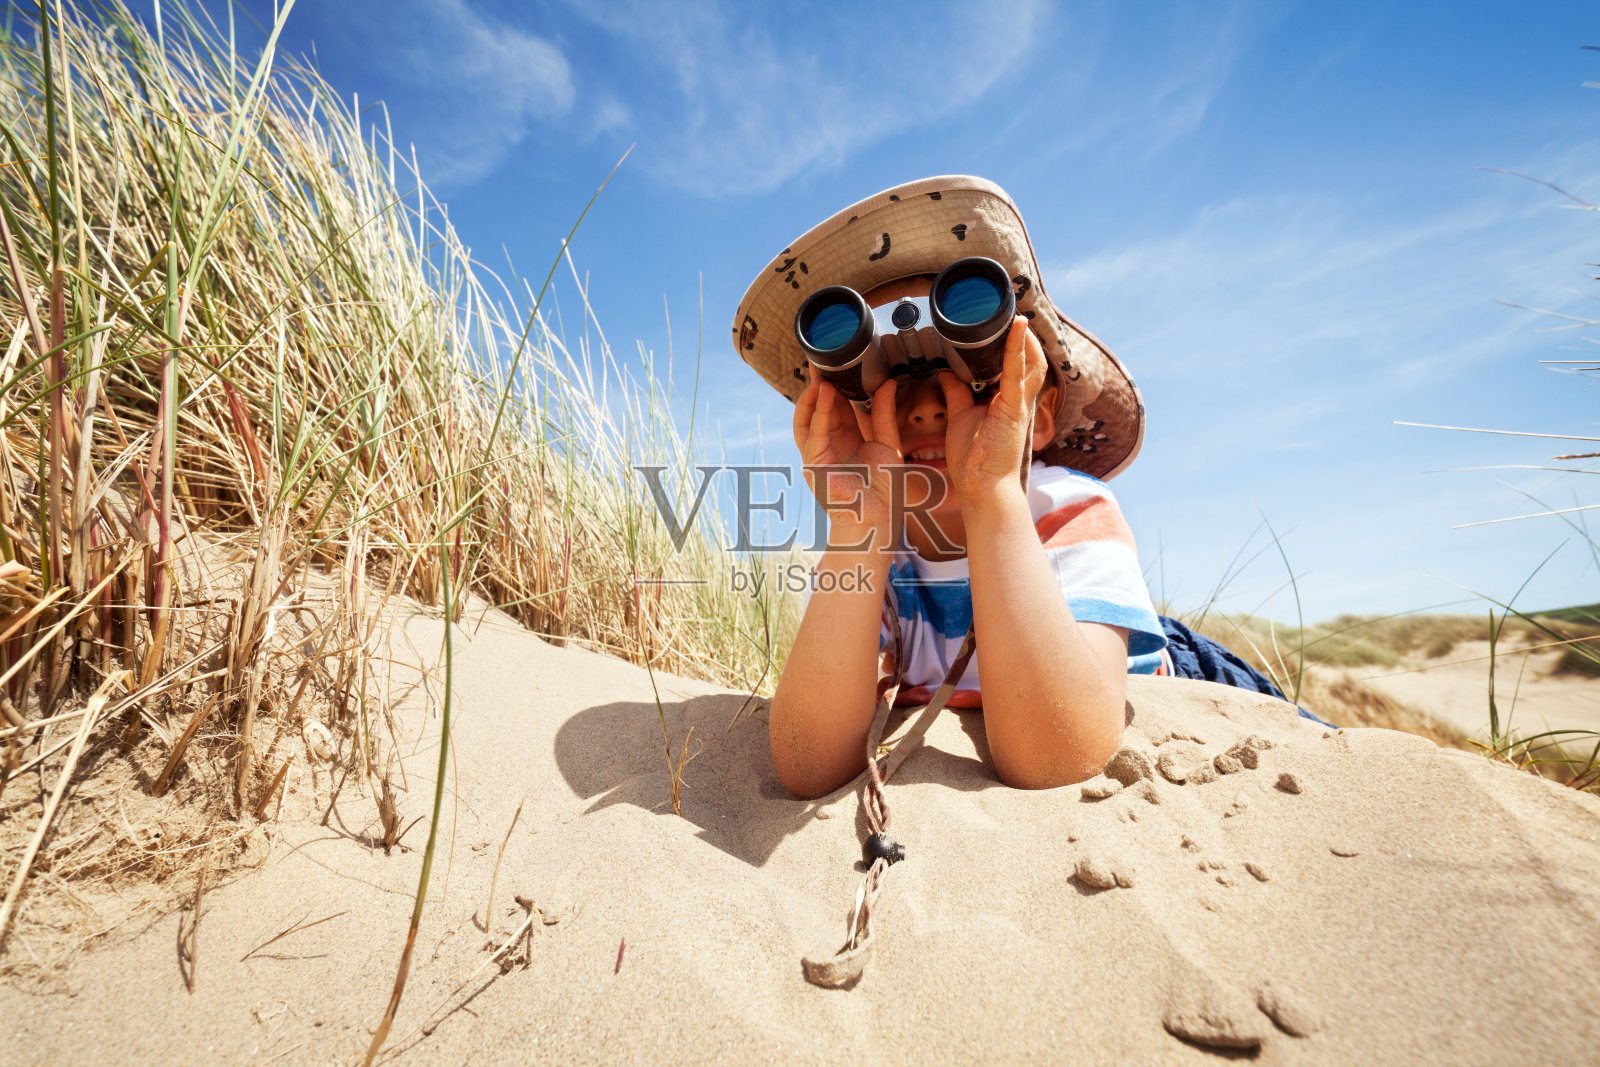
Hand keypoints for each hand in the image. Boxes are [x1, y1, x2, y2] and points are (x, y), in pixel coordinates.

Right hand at [792, 370, 901, 549]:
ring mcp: (818, 455)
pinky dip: (817, 411)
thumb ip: (885, 414)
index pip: (837, 407)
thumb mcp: (888, 444)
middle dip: (820, 384)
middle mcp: (829, 446)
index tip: (842, 365)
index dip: (838, 386)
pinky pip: (812, 432)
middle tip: (824, 360)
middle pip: (819, 409)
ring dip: (812, 394)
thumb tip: (887, 383)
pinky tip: (824, 393)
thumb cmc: (883, 491)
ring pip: (808, 418)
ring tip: (820, 373)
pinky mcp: (814, 464)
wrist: (877, 520)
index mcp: (847, 441)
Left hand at [937, 317, 1047, 506]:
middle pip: (1031, 361)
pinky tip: (1017, 327)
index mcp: (1008, 402)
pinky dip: (1017, 348)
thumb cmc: (974, 459)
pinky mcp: (1014, 409)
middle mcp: (1019, 400)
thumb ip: (956, 393)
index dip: (1015, 344)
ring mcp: (1020, 404)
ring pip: (1032, 362)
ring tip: (1017, 314)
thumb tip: (945, 373)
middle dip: (1024, 337)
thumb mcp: (960, 417)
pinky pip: (1018, 373)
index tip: (1006, 323)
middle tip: (1014, 312)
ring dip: (1025, 337)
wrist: (981, 487)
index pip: (1018, 366)